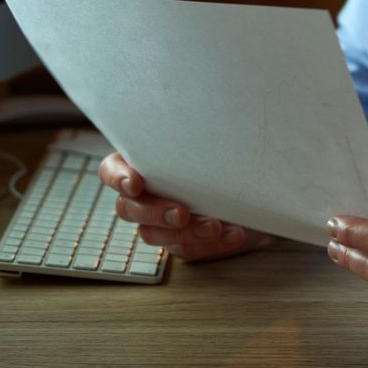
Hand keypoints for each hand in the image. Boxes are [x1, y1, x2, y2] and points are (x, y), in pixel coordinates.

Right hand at [96, 151, 267, 263]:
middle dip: (154, 212)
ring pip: (154, 235)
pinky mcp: (183, 244)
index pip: (111, 170)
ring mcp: (161, 223)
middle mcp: (145, 195)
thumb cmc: (231, 158)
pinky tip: (233, 233)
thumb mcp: (215, 143)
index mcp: (143, 164)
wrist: (257, 189)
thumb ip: (198, 139)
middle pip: (128, 209)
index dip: (117, 177)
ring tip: (215, 226)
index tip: (135, 183)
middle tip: (181, 213)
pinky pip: (189, 250)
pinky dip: (212, 244)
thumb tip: (203, 117)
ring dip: (186, 232)